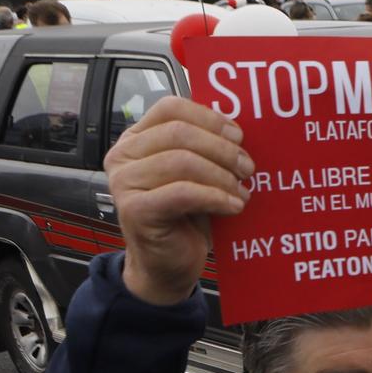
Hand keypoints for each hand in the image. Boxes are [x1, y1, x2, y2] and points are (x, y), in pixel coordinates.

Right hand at [104, 96, 251, 305]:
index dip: (209, 118)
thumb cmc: (185, 217)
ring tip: (242, 191)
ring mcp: (124, 182)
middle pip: (179, 133)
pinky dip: (215, 197)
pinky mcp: (135, 209)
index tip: (238, 135)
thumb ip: (205, 148)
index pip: (170, 107)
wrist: (168, 264)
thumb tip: (239, 130)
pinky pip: (182, 192)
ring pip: (181, 161)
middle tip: (248, 168)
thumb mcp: (196, 175)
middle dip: (221, 149)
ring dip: (221, 176)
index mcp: (137, 138)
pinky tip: (233, 206)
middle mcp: (123, 156)